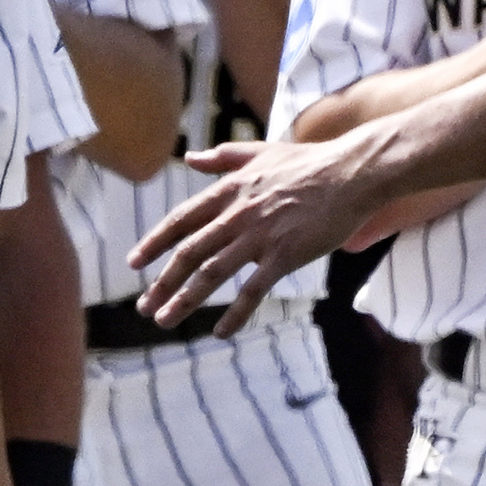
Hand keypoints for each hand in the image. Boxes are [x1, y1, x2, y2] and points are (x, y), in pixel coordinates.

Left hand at [130, 136, 387, 331]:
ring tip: (164, 320)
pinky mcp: (284, 255)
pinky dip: (234, 314)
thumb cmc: (310, 162)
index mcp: (228, 191)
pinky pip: (252, 291)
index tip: (133, 263)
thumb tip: (189, 159)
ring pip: (210, 273)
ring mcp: (259, 236)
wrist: (352, 172)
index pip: (180, 221)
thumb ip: (222, 159)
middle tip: (144, 307)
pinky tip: (221, 333)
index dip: (154, 243)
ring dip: (184, 300)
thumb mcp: (259, 152)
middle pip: (188, 253)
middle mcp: (236, 215)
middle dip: (161, 283)